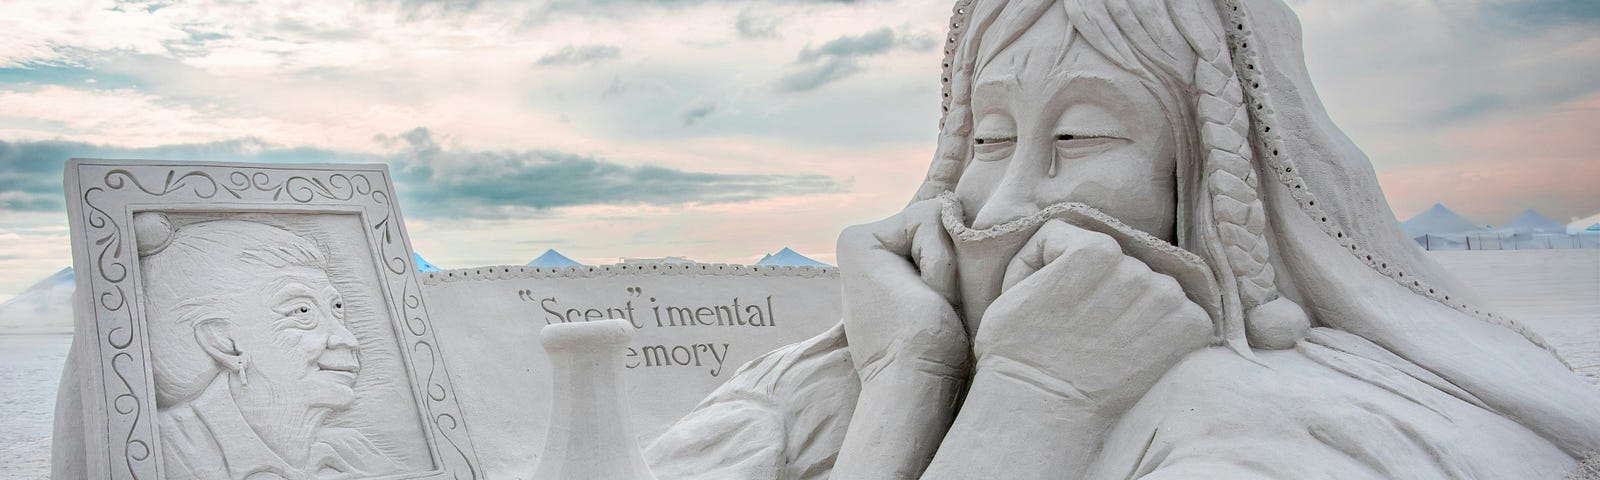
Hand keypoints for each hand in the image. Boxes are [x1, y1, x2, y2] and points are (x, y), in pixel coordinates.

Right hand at [837, 198, 966, 383]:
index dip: (957, 266)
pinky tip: (923, 297)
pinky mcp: (856, 240)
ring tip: (930, 305)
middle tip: (935, 308)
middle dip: (952, 264)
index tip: (937, 308)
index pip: (943, 231)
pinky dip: (941, 264)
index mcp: (888, 267)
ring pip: (937, 218)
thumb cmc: (939, 355)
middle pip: (940, 221)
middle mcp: (866, 251)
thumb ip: (944, 260)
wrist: (914, 383)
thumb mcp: (946, 298)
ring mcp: (856, 243)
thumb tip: (959, 224)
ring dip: (947, 267)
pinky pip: (931, 220)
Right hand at [921, 219, 1209, 478]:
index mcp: (1096, 249)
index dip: (1051, 267)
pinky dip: (1163, 327)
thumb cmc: (1015, 350)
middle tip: (1070, 321)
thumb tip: (1078, 243)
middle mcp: (1139, 269)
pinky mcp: (1190, 330)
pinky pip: (1183, 312)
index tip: (1042, 299)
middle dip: (1097, 284)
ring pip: (1150, 285)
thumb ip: (1049, 250)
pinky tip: (1133, 347)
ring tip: (1102, 336)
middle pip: (1117, 263)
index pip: (1076, 240)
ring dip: (1132, 305)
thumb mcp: (1016, 283)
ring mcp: (1169, 300)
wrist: (1042, 408)